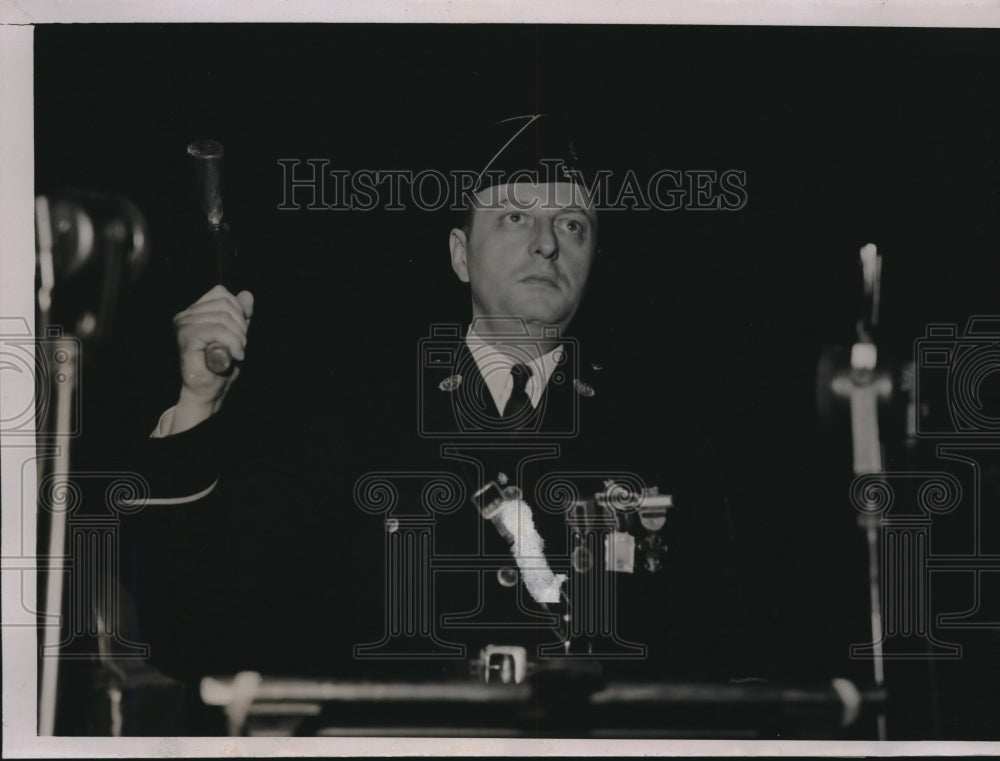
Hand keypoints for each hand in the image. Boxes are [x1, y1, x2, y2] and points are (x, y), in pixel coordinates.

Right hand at [169, 285, 253, 432]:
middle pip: (224, 304)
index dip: (238, 311)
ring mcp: (183, 326)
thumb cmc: (221, 365)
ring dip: (238, 337)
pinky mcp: (186, 337)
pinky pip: (217, 330)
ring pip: (222, 318)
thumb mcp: (236, 334)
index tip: (241, 333)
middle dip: (240, 325)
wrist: (209, 390)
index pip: (221, 294)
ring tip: (237, 352)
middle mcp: (185, 315)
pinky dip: (232, 342)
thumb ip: (241, 314)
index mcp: (194, 311)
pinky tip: (235, 355)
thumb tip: (247, 294)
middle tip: (241, 346)